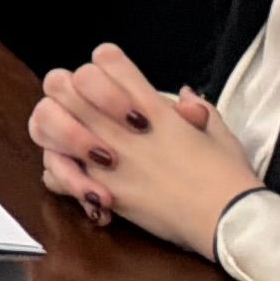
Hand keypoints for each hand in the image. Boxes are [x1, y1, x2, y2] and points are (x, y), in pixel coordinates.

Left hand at [32, 48, 259, 249]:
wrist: (232, 223)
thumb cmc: (229, 177)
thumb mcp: (217, 131)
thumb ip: (195, 108)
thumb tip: (183, 96)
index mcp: (150, 107)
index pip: (105, 57)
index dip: (105, 64)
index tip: (114, 81)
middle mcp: (122, 127)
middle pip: (62, 82)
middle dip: (66, 89)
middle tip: (82, 108)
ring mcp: (107, 159)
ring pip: (47, 122)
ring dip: (55, 128)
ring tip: (77, 141)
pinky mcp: (103, 191)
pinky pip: (54, 175)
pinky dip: (61, 175)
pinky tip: (80, 178)